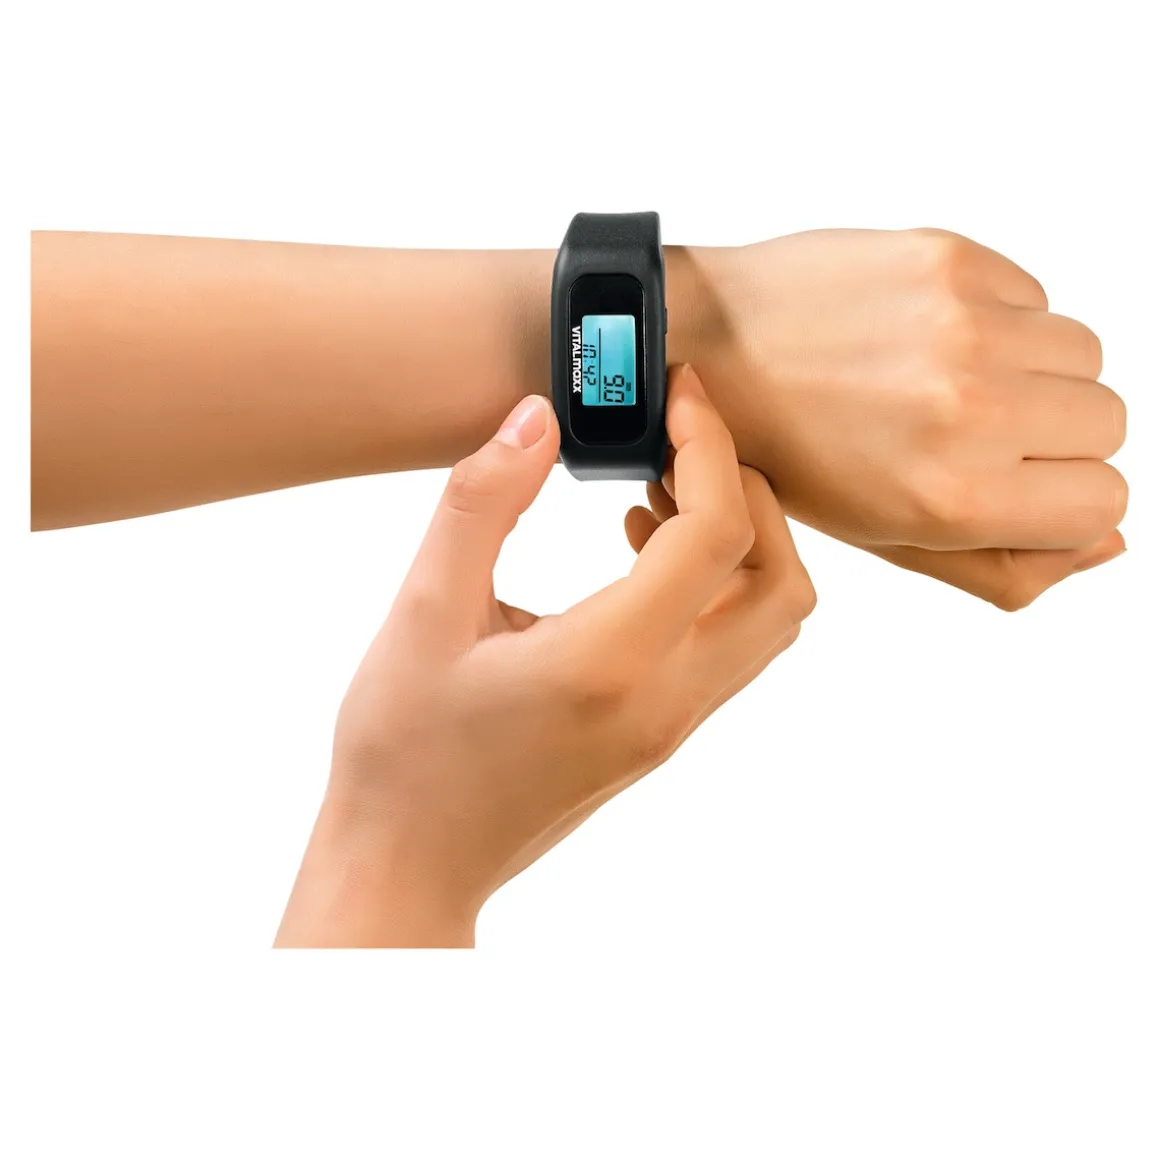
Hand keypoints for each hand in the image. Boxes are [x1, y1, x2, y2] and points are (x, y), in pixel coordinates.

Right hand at [275, 367, 814, 946]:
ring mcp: (671, 725)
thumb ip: (483, 504)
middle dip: (751, 493)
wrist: (410, 866)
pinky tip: (632, 548)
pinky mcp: (660, 732)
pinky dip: (714, 583)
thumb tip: (539, 418)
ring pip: (769, 620)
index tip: (678, 395)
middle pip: (783, 583)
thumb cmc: (402, 752)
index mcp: (608, 664)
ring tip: (653, 490)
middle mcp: (664, 700)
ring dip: (740, 541)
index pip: (718, 536)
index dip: (710, 447)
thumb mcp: (422, 614)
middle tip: (680, 443)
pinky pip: (729, 645)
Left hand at [688, 228, 1126, 608]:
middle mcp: (972, 409)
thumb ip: (1002, 564)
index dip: (1060, 499)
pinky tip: (926, 334)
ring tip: (947, 381)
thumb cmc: (789, 454)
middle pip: (1108, 423)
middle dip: (1054, 436)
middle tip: (971, 432)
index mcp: (954, 496)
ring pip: (1083, 354)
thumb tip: (1108, 544)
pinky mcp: (951, 259)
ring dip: (1034, 372)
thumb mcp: (884, 538)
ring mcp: (965, 326)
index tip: (1009, 484)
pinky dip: (1001, 319)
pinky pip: (1035, 295)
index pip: (1103, 502)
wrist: (707, 347)